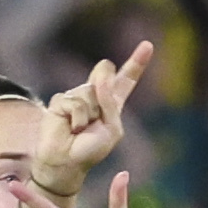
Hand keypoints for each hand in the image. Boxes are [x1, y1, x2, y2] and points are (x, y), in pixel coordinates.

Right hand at [34, 34, 156, 183]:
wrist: (66, 163)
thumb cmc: (90, 150)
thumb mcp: (111, 128)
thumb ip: (109, 102)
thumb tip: (99, 77)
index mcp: (112, 104)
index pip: (126, 80)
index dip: (136, 63)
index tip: (147, 45)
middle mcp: (95, 96)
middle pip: (105, 73)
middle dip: (104, 85)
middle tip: (95, 116)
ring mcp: (77, 97)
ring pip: (90, 92)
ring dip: (89, 115)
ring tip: (80, 130)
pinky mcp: (60, 102)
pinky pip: (75, 102)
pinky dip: (76, 118)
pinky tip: (70, 129)